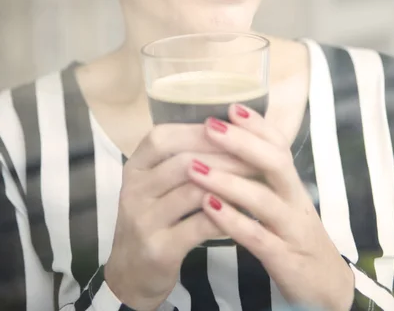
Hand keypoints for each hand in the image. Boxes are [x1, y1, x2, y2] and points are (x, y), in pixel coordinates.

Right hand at [105, 123, 257, 310]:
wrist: (132, 273)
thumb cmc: (156, 217)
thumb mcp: (159, 183)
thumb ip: (184, 155)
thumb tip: (230, 125)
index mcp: (136, 166)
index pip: (163, 137)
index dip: (198, 131)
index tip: (232, 128)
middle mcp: (134, 190)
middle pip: (183, 162)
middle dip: (224, 155)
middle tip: (257, 155)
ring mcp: (143, 220)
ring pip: (193, 192)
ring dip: (230, 184)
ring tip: (257, 180)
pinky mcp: (159, 249)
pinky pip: (199, 226)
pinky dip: (226, 215)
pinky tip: (245, 211)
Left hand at [187, 106, 354, 310]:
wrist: (326, 286)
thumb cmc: (293, 235)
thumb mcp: (282, 201)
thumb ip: (260, 175)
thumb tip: (228, 143)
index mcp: (291, 184)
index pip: (279, 145)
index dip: (257, 125)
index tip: (231, 106)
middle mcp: (295, 200)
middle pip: (276, 163)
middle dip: (242, 142)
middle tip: (209, 126)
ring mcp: (292, 229)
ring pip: (264, 199)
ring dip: (228, 180)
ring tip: (195, 167)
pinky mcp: (285, 259)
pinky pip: (259, 238)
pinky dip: (233, 221)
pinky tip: (209, 208)